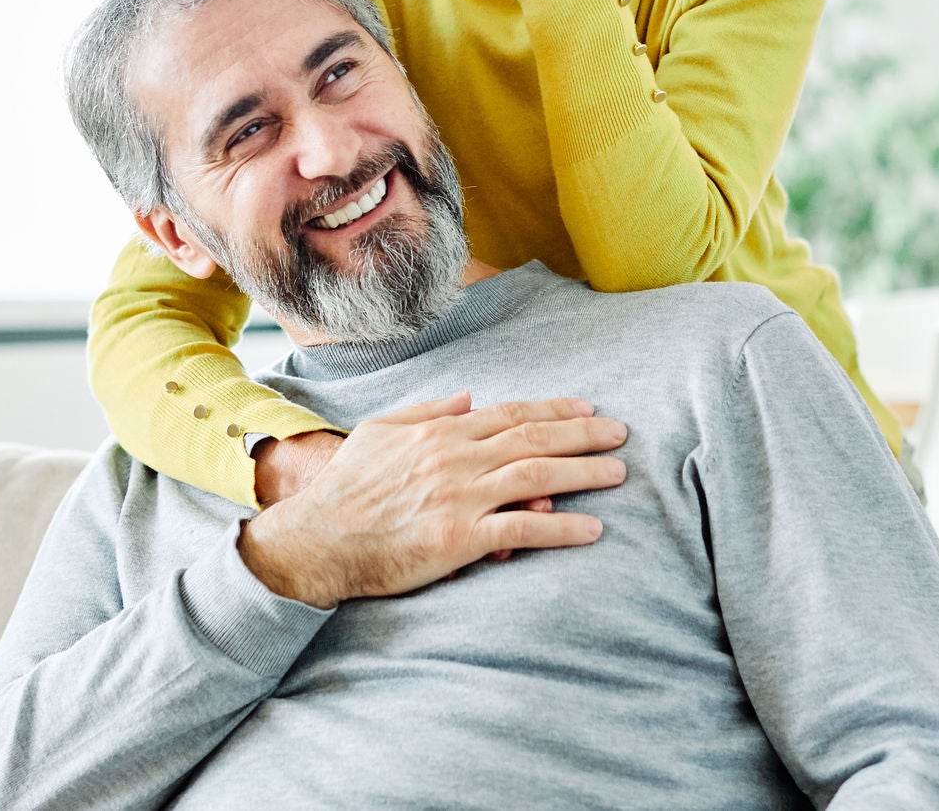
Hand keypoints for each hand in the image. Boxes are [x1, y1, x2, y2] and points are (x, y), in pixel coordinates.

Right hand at [237, 392, 626, 609]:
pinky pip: (521, 530)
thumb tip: (467, 398)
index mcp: (440, 432)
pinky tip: (591, 529)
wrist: (318, 540)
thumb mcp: (379, 433)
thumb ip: (426, 411)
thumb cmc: (346, 488)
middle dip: (582, 434)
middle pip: (533, 439)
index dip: (554, 409)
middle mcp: (456, 458)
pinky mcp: (459, 540)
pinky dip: (561, 529)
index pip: (510, 414)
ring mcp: (460, 498)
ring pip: (536, 478)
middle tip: (620, 434)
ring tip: (618, 473)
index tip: (587, 408)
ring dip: (583, 473)